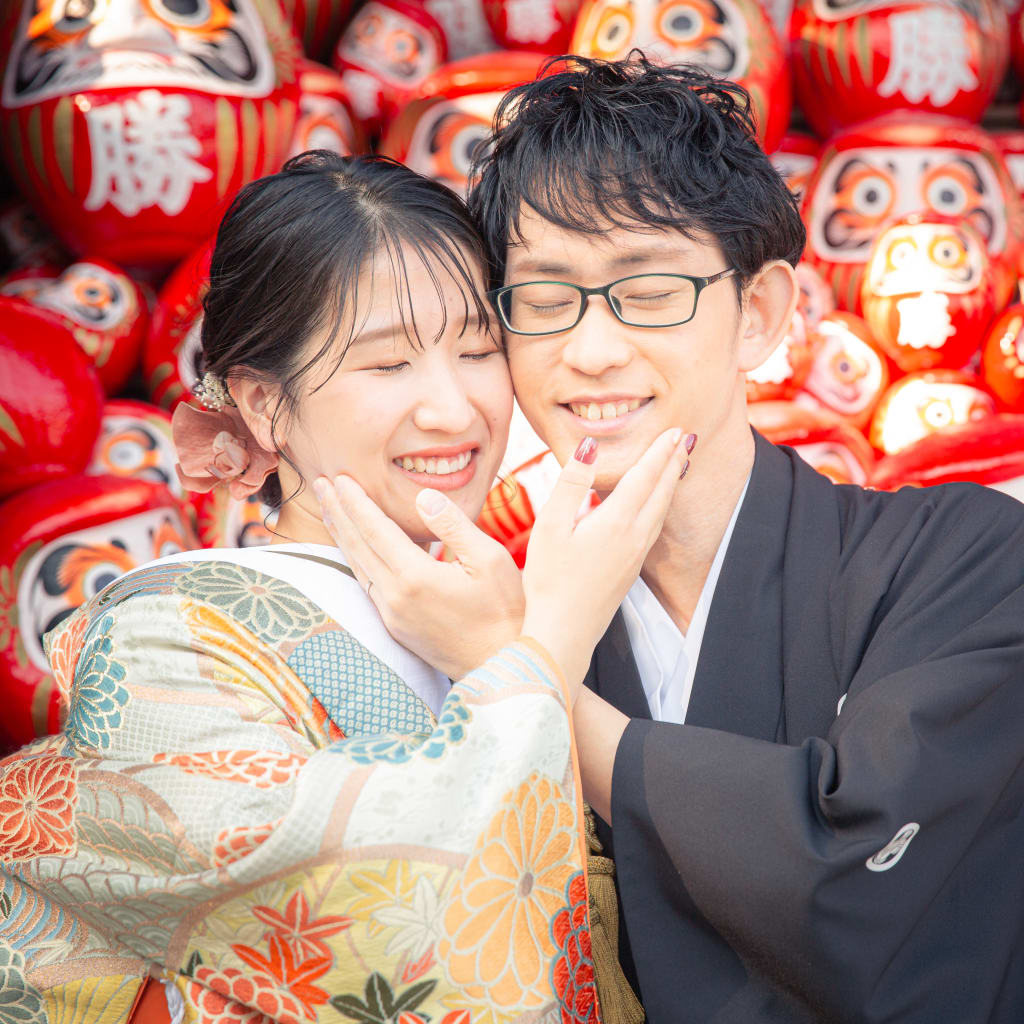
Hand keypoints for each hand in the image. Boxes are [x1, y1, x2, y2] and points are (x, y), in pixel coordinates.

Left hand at [312, 477, 523, 679]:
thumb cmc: (504, 609)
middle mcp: (394, 598)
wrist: (502, 663)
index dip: (356, 501)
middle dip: (338, 512)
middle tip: (321, 484)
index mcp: (416, 577)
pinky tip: (353, 547)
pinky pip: (366, 584)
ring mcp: (391, 616)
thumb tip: (424, 497)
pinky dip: (356, 558)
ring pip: (357, 566)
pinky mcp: (394, 627)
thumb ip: (454, 526)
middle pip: (357, 546)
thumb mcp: (490, 559)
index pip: (375, 529)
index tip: (341, 478)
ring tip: (329, 509)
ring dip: (342, 534)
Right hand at [521, 429, 693, 696]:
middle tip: (685, 438)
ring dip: (670, 483)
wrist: (565, 632)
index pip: (645, 476)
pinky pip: (655, 527)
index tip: (673, 430)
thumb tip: (590, 446)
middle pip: (661, 491)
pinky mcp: (631, 570)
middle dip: (673, 462)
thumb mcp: (551, 526)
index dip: (659, 450)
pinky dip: (661, 505)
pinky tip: (655, 507)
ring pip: (661, 510)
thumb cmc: (550, 581)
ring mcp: (636, 556)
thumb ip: (571, 483)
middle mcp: (635, 537)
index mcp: (617, 521)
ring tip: (677, 465)